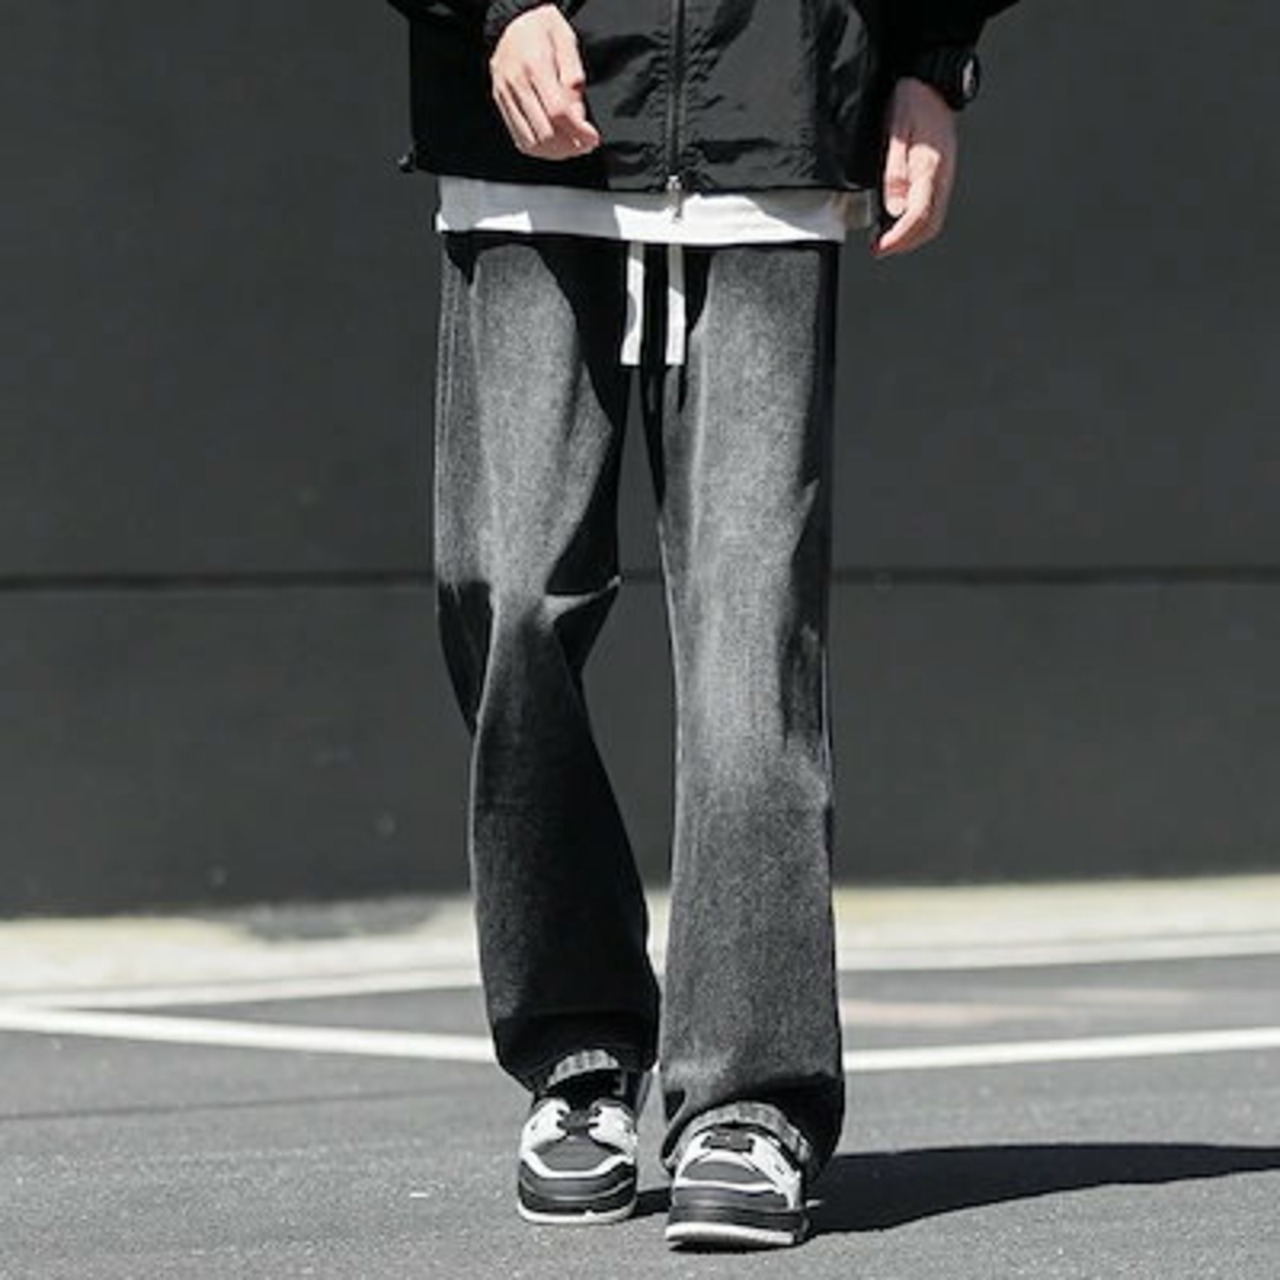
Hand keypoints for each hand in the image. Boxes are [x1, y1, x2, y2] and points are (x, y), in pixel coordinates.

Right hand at [490, 5, 600, 160]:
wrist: (510, 22)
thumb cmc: (541, 30)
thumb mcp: (566, 42)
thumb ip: (573, 78)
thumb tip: (578, 116)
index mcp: (535, 66)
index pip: (558, 112)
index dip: (578, 131)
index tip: (593, 139)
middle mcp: (516, 84)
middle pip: (545, 133)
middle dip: (570, 146)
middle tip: (585, 145)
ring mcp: (506, 97)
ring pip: (531, 142)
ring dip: (556, 152)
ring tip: (572, 147)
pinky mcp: (501, 105)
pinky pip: (520, 139)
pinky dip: (540, 149)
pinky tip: (554, 145)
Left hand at [874, 78, 958, 257]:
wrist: (932, 82)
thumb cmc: (913, 102)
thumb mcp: (896, 134)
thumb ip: (895, 173)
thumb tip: (895, 209)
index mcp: (931, 168)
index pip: (919, 216)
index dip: (899, 238)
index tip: (880, 248)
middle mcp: (941, 177)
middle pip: (929, 225)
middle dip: (904, 244)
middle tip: (880, 249)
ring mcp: (943, 177)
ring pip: (932, 220)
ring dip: (910, 236)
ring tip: (885, 240)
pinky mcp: (939, 175)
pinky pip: (931, 207)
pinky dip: (915, 223)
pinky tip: (896, 220)